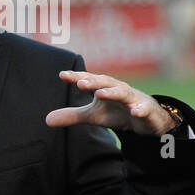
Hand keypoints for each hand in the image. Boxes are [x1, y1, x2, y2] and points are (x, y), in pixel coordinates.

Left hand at [47, 71, 180, 135]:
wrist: (147, 119)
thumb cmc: (117, 112)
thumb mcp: (93, 115)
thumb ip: (72, 115)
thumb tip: (46, 120)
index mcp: (104, 88)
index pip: (89, 80)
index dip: (77, 77)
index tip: (62, 75)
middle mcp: (118, 90)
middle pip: (105, 82)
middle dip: (93, 82)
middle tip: (80, 83)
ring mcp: (134, 99)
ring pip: (123, 93)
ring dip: (112, 92)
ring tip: (100, 94)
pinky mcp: (147, 110)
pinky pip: (144, 109)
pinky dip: (140, 109)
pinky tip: (135, 111)